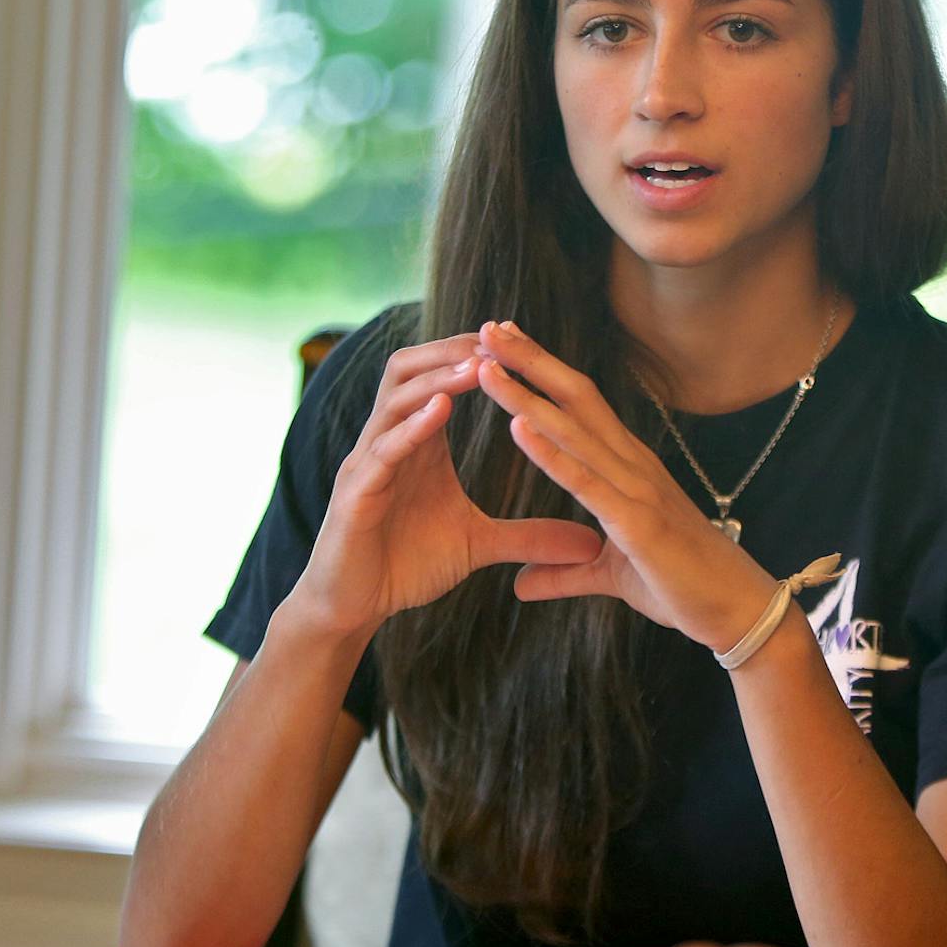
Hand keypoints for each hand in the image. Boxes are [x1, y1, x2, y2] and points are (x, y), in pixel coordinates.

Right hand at [284, 334, 604, 641]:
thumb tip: (592, 541)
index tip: (518, 339)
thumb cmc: (407, 567)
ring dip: (436, 379)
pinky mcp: (354, 496)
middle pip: (409, 368)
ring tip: (477, 367)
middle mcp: (388, 441)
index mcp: (417, 444)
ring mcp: (368, 464)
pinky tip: (439, 412)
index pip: (439, 378)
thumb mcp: (479, 545)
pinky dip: (410, 428)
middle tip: (497, 339)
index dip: (473, 355)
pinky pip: (381, 451)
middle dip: (450, 350)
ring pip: (394, 400)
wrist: (354, 608)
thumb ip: (530, 536)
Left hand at [472, 320, 776, 651]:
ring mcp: (636, 489)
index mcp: (629, 469)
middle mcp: (632, 466)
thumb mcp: (610, 577)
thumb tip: (522, 585)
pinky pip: (585, 481)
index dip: (543, 371)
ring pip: (573, 430)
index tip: (505, 343)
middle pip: (574, 399)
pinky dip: (550, 452)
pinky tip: (518, 427)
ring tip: (486, 365)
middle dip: (530, 361)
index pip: (580, 406)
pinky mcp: (636, 521)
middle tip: (487, 328)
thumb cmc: (682, 586)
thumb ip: (564, 573)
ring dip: (527, 395)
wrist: (736, 611)